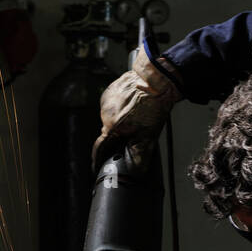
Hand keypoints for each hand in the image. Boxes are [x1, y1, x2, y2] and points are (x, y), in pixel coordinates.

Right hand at [92, 50, 182, 168]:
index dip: (97, 159)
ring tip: (136, 113)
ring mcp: (106, 100)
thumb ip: (140, 153)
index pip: (100, 148)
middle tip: (134, 130)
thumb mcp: (149, 133)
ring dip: (120, 119)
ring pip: (111, 117)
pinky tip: (132, 104)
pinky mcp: (109, 90)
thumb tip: (136, 171)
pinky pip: (112, 105)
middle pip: (109, 131)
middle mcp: (105, 114)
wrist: (156, 79)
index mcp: (113, 126)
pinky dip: (120, 107)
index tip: (95, 166)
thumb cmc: (153, 104)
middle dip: (118, 134)